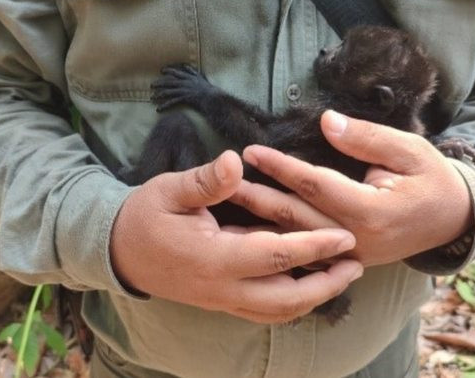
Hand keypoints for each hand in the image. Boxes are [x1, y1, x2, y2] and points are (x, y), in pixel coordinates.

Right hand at [110, 150, 363, 323]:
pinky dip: (291, 304)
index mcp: (213, 258)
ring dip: (313, 298)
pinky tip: (308, 286)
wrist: (119, 252)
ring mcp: (221, 300)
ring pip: (277, 312)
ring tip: (341, 277)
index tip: (346, 235)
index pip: (275, 256)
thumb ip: (206, 180)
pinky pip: (263, 313)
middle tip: (356, 264)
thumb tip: (236, 161)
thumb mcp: (169, 189)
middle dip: (326, 284)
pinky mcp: (220, 303)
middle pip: (286, 299)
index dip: (314, 246)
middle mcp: (222, 288)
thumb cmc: (145, 216)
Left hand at [229, 110, 473, 266]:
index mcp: (370, 212)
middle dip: (256, 197)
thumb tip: (326, 121)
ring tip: (227, 203)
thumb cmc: (433, 180)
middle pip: (294, 218)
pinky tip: (251, 230)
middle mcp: (354, 240)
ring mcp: (349, 256)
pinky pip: (305, 252)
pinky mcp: (346, 261)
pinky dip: (277, 240)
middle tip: (221, 181)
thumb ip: (366, 138)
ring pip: (295, 238)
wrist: (453, 221)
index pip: (314, 185)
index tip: (251, 150)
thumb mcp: (409, 150)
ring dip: (258, 221)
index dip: (280, 167)